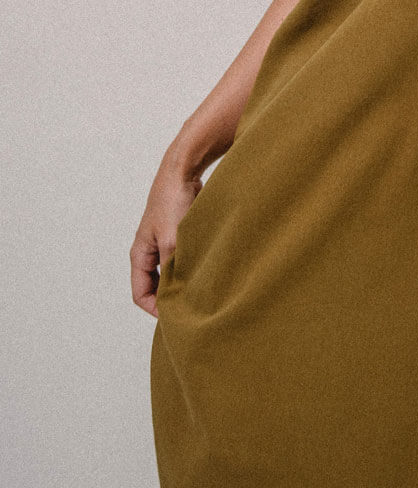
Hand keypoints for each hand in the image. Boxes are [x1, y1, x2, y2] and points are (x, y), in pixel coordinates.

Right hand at [130, 157, 202, 318]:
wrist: (183, 170)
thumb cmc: (172, 202)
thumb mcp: (172, 241)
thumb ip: (172, 269)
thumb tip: (177, 295)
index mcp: (140, 254)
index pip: (140, 294)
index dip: (155, 309)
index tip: (176, 316)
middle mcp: (149, 251)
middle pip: (154, 285)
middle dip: (169, 296)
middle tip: (190, 307)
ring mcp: (163, 242)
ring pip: (170, 272)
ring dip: (182, 280)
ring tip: (200, 289)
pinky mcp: (178, 234)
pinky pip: (182, 258)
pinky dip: (191, 266)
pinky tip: (207, 269)